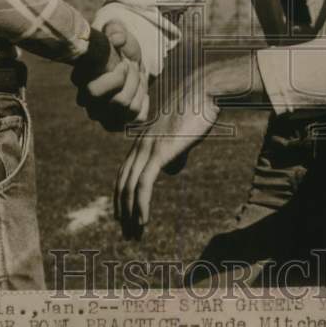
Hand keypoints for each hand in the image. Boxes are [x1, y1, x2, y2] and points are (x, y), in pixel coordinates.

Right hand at [72, 20, 149, 130]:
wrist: (127, 61)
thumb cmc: (117, 48)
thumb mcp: (117, 33)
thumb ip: (115, 31)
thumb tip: (117, 38)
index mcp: (80, 80)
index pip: (94, 92)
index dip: (117, 78)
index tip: (124, 62)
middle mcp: (88, 103)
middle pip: (119, 102)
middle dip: (133, 81)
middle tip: (132, 66)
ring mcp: (102, 115)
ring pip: (130, 109)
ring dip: (139, 87)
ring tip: (136, 74)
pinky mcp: (117, 123)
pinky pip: (137, 117)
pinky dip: (143, 100)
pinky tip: (138, 88)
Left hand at [114, 53, 264, 238]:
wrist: (203, 92)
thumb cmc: (197, 111)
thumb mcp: (182, 136)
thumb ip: (174, 153)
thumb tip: (170, 172)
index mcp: (143, 141)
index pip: (124, 174)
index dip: (122, 197)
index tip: (124, 217)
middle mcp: (139, 145)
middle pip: (122, 184)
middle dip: (122, 211)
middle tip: (127, 234)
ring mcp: (148, 148)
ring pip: (130, 187)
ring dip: (129, 214)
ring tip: (134, 234)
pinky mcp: (159, 152)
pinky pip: (143, 184)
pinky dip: (140, 205)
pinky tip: (142, 221)